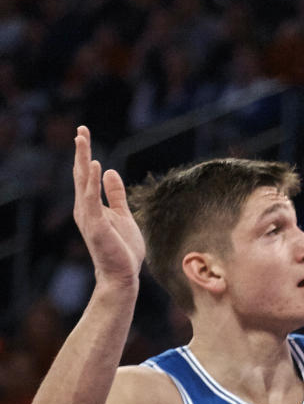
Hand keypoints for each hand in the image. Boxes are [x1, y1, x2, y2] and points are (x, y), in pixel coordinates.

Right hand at [72, 126, 144, 285]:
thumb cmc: (122, 248)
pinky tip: (95, 164)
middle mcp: (85, 208)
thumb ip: (115, 194)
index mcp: (91, 205)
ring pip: (83, 182)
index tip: (83, 134)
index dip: (85, 154)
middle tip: (81, 129)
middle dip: (81, 151)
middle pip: (81, 174)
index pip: (86, 175)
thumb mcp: (122, 214)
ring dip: (83, 159)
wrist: (122, 274)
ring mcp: (88, 215)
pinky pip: (92, 198)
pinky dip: (92, 181)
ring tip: (82, 139)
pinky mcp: (95, 224)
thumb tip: (109, 170)